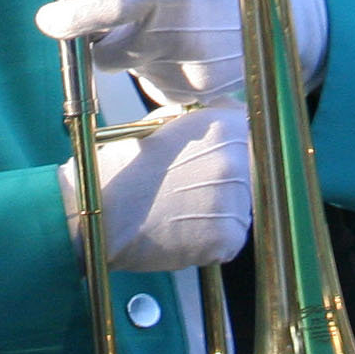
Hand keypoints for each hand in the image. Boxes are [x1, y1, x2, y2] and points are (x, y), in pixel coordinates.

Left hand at [35, 0, 326, 101]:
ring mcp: (184, 73)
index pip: (107, 12)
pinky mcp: (193, 95)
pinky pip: (153, 86)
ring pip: (129, 69)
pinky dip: (158, 70)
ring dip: (136, 52)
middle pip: (103, 52)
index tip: (48, 17)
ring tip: (174, 30)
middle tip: (129, 17)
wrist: (289, 24)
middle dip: (103, 37)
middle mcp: (174, 38)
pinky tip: (186, 51)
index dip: (70, 17)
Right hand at [59, 103, 251, 270]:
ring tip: (180, 210)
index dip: (235, 148)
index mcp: (223, 128)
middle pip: (249, 175)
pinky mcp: (228, 238)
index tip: (215, 161)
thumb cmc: (126, 166)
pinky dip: (211, 240)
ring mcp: (234, 202)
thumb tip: (232, 113)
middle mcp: (235, 162)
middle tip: (187, 190)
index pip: (253, 135)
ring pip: (240, 209)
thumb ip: (204, 118)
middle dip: (226, 183)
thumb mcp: (164, 125)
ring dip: (218, 212)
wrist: (101, 209)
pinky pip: (230, 239)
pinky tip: (181, 230)